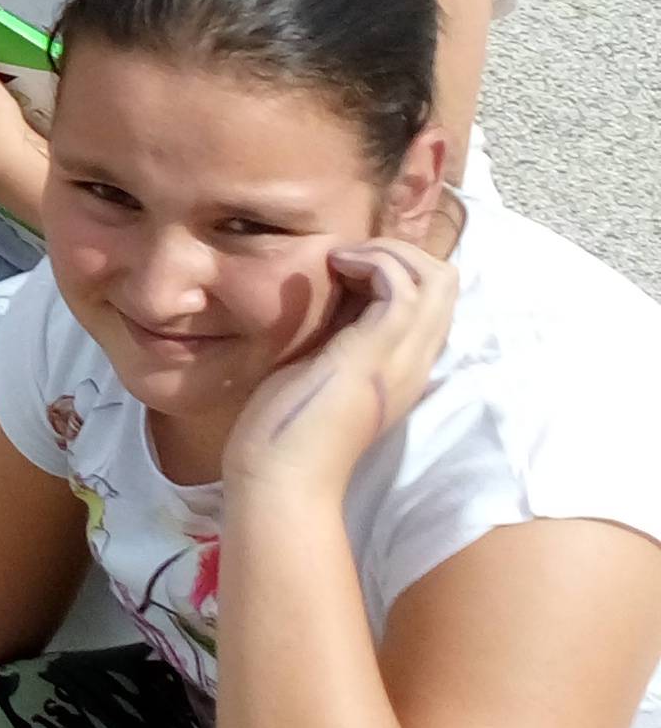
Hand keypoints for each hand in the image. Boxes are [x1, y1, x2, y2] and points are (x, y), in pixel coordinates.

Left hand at [224, 239, 458, 501]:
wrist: (280, 476)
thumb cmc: (286, 428)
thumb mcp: (319, 364)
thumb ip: (336, 332)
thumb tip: (331, 289)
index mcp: (402, 365)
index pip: (432, 300)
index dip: (399, 268)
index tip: (348, 268)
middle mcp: (414, 360)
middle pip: (447, 281)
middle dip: (401, 251)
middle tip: (350, 257)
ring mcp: (402, 357)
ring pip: (438, 277)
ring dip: (390, 251)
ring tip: (345, 259)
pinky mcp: (378, 353)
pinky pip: (403, 286)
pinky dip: (375, 262)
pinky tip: (337, 268)